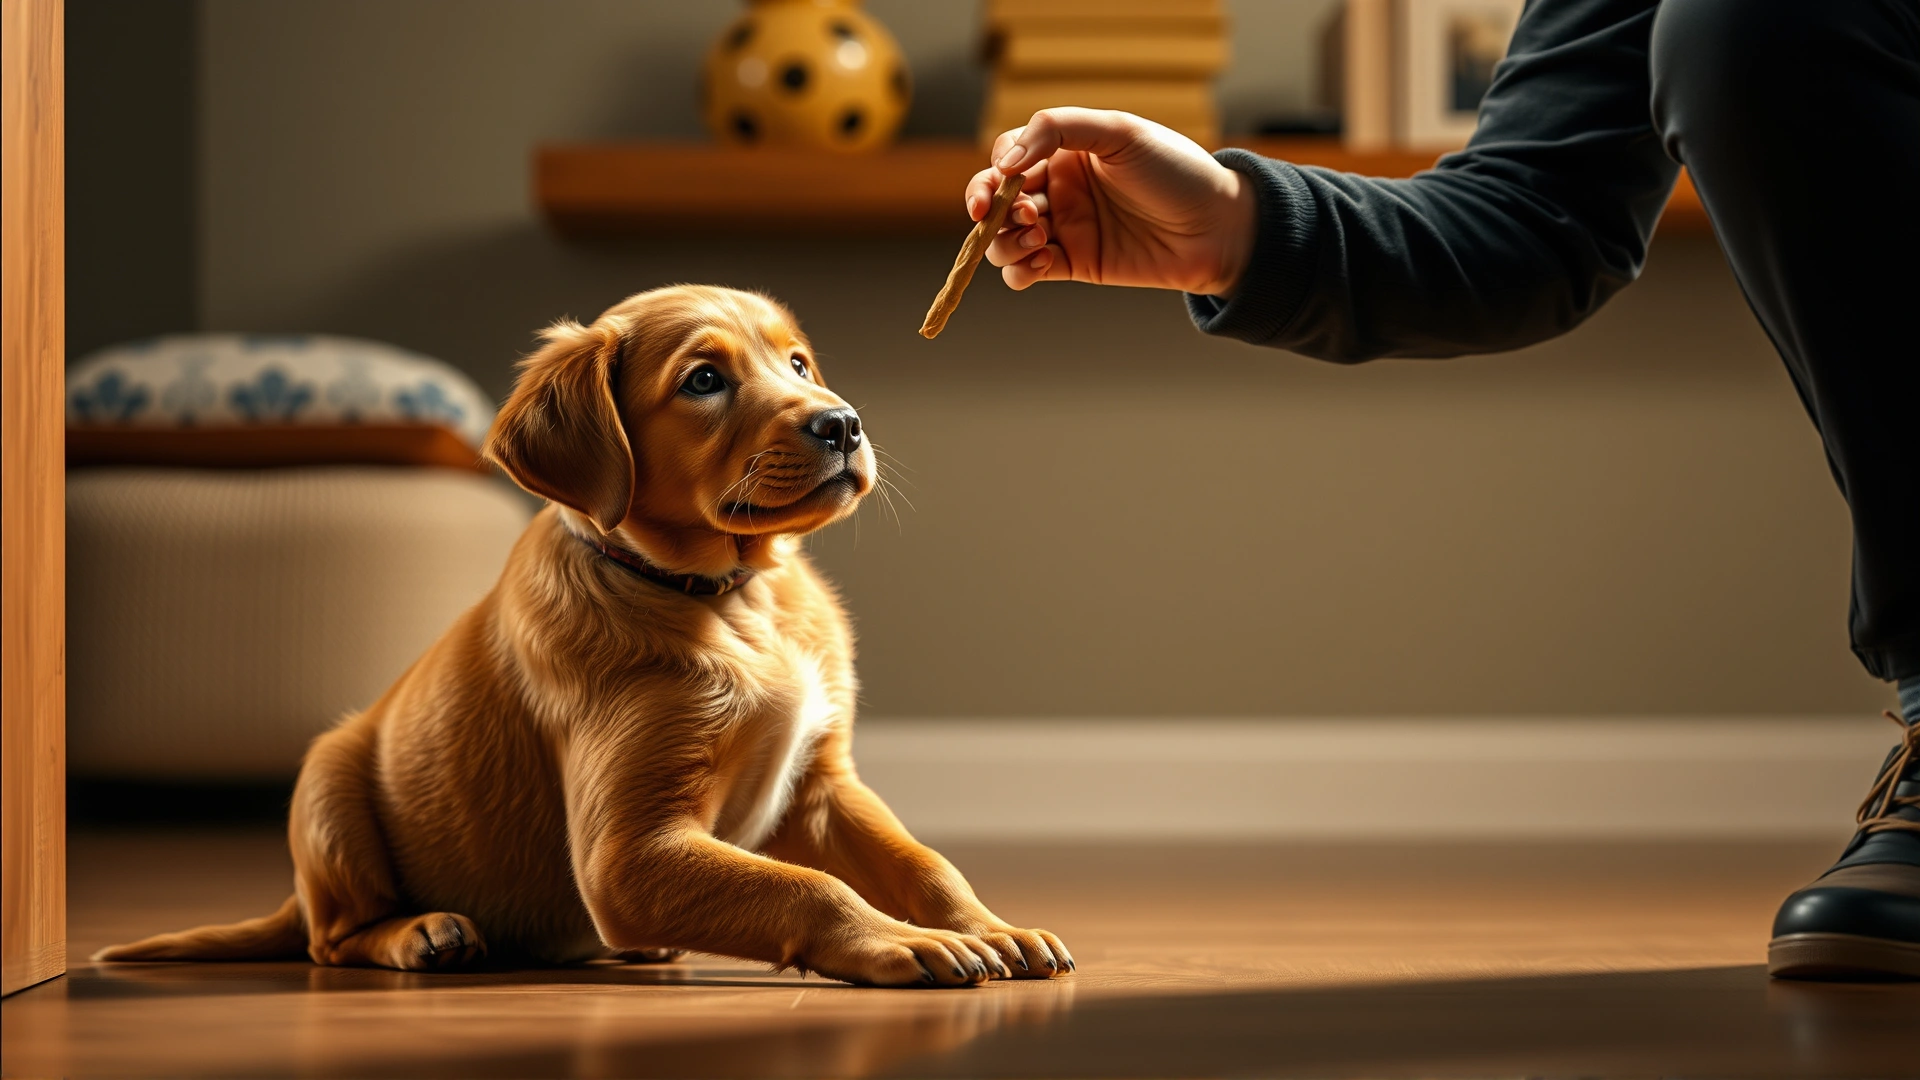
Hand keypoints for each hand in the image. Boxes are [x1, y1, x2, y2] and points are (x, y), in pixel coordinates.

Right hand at [967, 108, 1256, 296]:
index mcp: (1065, 151)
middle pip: (996, 200)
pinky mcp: (1073, 265)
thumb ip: (1058, 129)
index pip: (1006, 157)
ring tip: (1039, 237)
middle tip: (1020, 214)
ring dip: (1006, 240)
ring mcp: (1064, 228)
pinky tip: (1044, 260)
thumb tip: (1004, 162)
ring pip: (1003, 239)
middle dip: (992, 209)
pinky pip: (1024, 272)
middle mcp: (1058, 189)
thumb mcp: (1120, 132)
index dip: (993, 172)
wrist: (1217, 227)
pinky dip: (1020, 270)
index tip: (1004, 182)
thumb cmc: (1176, 171)